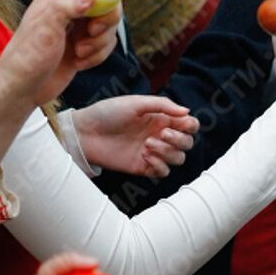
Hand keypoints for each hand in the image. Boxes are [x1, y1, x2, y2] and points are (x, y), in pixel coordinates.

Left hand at [0, 0, 121, 105]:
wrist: (23, 90)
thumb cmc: (26, 57)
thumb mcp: (45, 28)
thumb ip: (68, 5)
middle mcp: (69, 6)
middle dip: (108, 12)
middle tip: (93, 30)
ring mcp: (78, 26)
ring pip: (108, 20)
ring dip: (102, 39)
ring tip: (80, 51)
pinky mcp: (85, 46)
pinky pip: (106, 43)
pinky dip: (99, 54)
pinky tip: (80, 63)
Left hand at [73, 96, 198, 177]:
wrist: (85, 133)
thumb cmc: (107, 113)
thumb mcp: (136, 103)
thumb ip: (163, 105)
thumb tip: (187, 111)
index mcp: (161, 119)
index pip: (189, 125)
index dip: (190, 126)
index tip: (177, 124)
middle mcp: (160, 135)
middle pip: (187, 143)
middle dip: (178, 140)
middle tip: (160, 134)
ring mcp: (153, 152)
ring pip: (178, 159)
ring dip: (168, 152)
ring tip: (147, 144)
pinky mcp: (143, 167)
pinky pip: (164, 172)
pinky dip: (160, 165)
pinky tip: (145, 157)